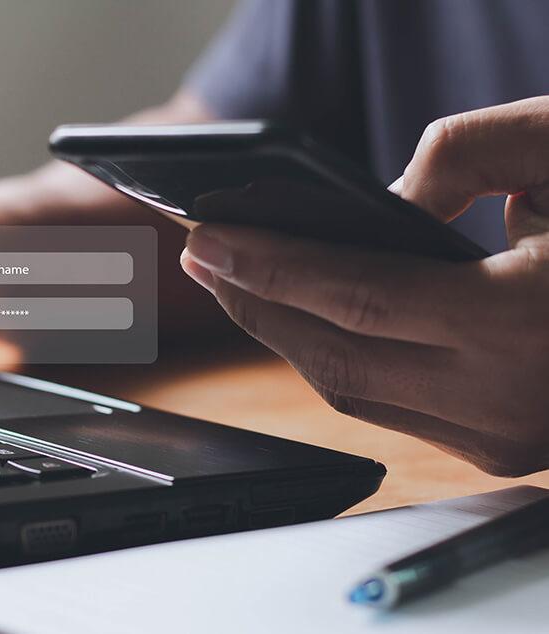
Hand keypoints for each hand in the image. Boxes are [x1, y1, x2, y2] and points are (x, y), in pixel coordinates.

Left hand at [182, 96, 548, 475]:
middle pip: (333, 356)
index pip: (353, 297)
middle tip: (204, 255)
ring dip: (285, 335)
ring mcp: (505, 437)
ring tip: (239, 281)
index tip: (203, 236)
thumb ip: (454, 161)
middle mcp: (510, 400)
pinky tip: (307, 317)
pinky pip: (390, 404)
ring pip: (353, 391)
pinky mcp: (502, 445)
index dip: (267, 265)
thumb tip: (370, 208)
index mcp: (528, 324)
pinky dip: (337, 358)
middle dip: (255, 303)